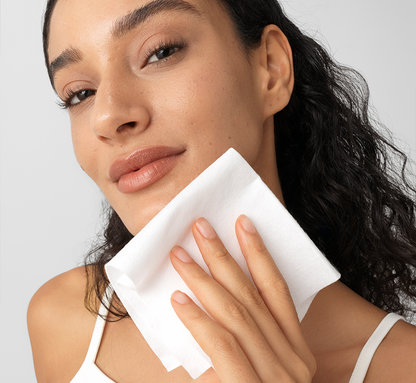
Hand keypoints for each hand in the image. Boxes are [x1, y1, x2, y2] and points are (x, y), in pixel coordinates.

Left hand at [170, 215, 315, 381]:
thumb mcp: (263, 372)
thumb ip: (244, 343)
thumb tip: (206, 307)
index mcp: (296, 351)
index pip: (277, 290)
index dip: (259, 254)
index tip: (243, 224)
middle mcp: (292, 358)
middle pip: (251, 295)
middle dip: (223, 256)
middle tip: (201, 228)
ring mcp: (276, 374)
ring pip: (235, 313)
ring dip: (202, 279)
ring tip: (180, 256)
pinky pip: (222, 345)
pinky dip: (198, 320)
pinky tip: (179, 300)